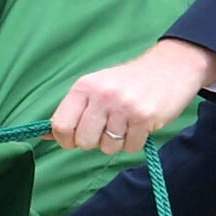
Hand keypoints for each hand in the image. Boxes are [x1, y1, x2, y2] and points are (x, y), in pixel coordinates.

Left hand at [47, 38, 215, 155]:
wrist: (170, 67)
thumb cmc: (128, 81)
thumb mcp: (96, 87)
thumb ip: (73, 110)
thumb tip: (45, 135)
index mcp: (84, 86)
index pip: (60, 125)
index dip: (65, 140)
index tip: (74, 139)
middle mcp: (102, 95)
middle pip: (84, 141)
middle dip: (94, 142)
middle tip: (105, 129)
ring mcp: (124, 107)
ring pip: (108, 147)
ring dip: (116, 142)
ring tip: (125, 123)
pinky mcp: (144, 118)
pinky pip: (130, 148)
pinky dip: (134, 142)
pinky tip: (139, 125)